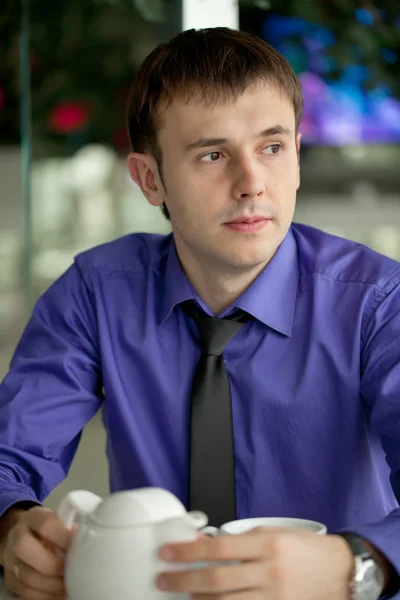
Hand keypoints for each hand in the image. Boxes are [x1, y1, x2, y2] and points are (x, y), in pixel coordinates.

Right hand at [0, 506, 73, 599]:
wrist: (21, 536)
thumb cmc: (49, 530)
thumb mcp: (58, 521)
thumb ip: (70, 530)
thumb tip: (92, 543)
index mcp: (33, 518)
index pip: (46, 525)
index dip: (64, 538)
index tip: (81, 548)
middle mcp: (17, 537)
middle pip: (27, 550)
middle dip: (55, 565)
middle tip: (74, 572)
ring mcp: (11, 559)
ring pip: (28, 576)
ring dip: (53, 585)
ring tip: (71, 586)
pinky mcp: (10, 579)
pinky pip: (26, 593)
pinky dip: (46, 596)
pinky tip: (60, 594)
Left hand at [156, 527, 354, 598]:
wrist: (339, 571)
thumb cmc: (306, 549)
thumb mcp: (274, 532)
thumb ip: (242, 539)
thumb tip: (209, 543)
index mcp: (267, 544)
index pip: (218, 548)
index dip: (188, 551)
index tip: (167, 553)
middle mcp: (269, 572)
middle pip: (217, 580)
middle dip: (183, 580)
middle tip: (163, 580)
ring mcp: (274, 597)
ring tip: (182, 595)